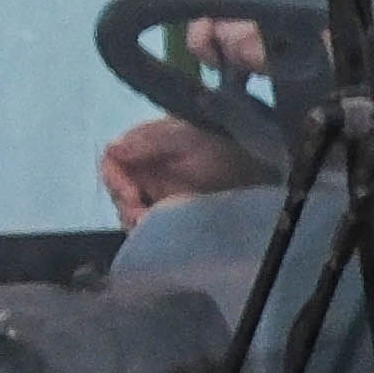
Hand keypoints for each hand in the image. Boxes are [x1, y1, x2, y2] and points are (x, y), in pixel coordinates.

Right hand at [99, 116, 269, 220]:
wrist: (262, 166)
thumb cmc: (225, 145)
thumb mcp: (188, 136)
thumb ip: (150, 142)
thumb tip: (112, 148)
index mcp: (145, 146)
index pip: (112, 163)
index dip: (115, 179)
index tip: (131, 196)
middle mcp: (146, 170)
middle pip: (118, 192)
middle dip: (127, 206)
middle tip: (143, 218)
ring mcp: (158, 193)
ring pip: (130, 212)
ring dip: (137, 222)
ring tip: (152, 228)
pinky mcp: (171, 214)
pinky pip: (150, 226)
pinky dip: (151, 233)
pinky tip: (161, 236)